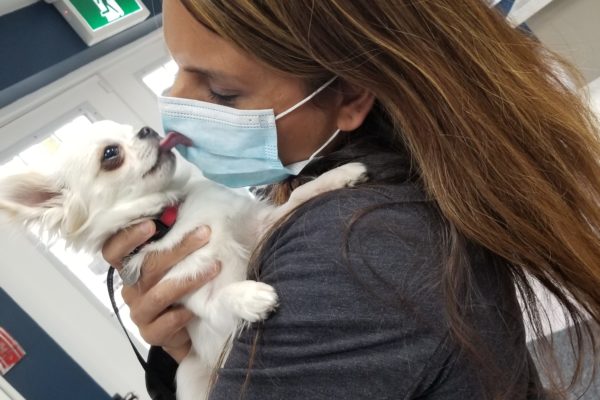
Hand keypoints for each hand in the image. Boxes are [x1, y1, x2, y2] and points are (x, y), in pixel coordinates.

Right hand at [102, 220, 219, 362]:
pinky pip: (164, 324)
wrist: (188, 333)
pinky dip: (180, 315)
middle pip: (145, 267)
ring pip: (159, 293)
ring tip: (214, 267)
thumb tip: (187, 209)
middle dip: (177, 248)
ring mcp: (140, 313)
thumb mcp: (178, 264)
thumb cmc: (182, 291)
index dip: (127, 237)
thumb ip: (176, 242)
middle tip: (204, 234)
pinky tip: (195, 310)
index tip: (150, 223)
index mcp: (132, 269)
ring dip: (188, 279)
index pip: (114, 251)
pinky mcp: (151, 334)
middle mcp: (132, 289)